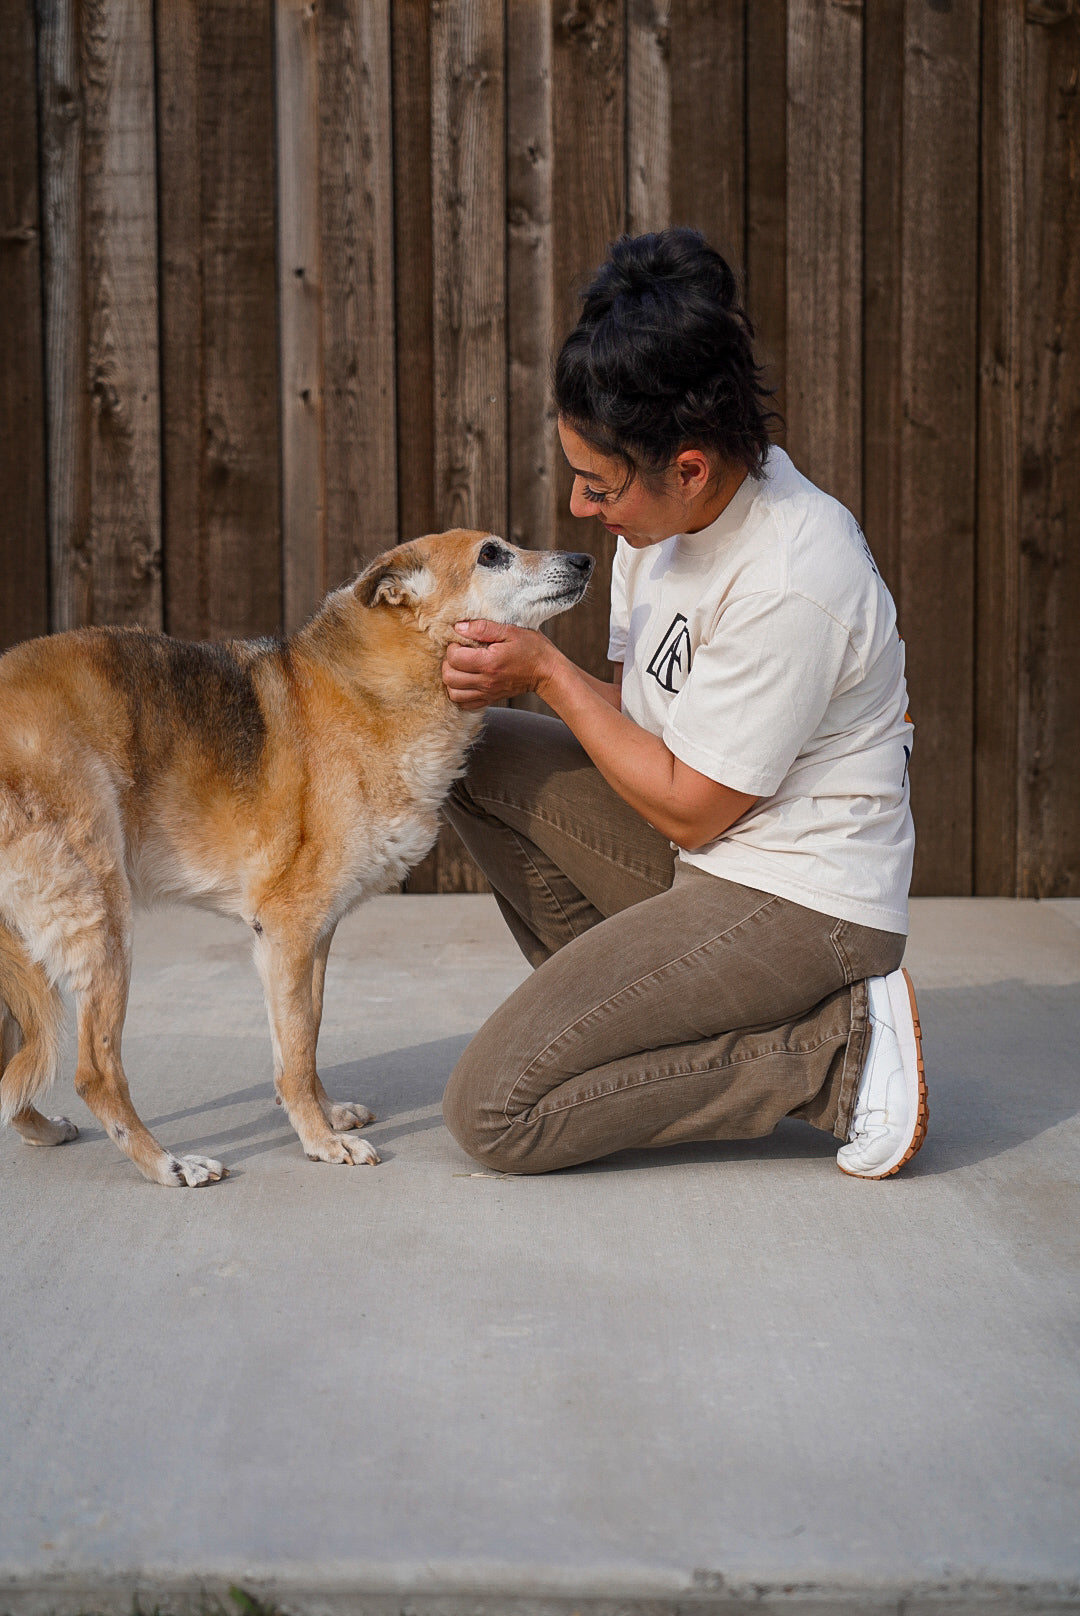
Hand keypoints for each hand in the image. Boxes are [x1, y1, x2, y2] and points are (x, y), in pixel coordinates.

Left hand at [442, 621, 556, 709]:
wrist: (547, 672)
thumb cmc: (531, 648)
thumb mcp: (510, 630)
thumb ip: (483, 628)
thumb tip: (459, 627)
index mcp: (489, 663)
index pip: (455, 658)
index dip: (452, 647)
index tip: (462, 641)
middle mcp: (486, 681)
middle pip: (449, 677)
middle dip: (448, 663)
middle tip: (459, 653)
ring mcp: (487, 693)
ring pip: (453, 693)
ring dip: (452, 679)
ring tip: (461, 667)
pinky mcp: (490, 699)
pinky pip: (464, 704)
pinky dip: (459, 693)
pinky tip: (466, 680)